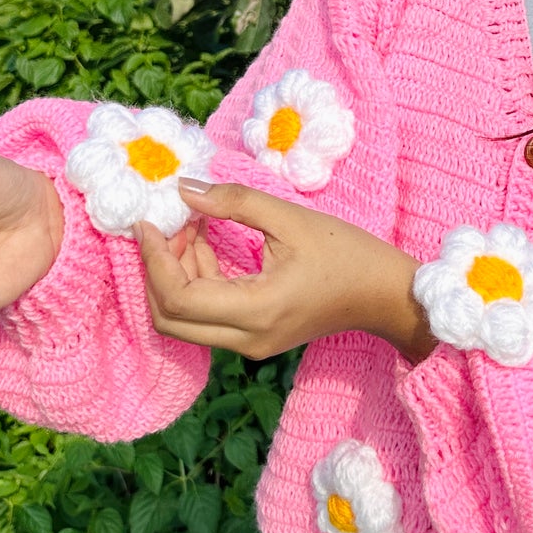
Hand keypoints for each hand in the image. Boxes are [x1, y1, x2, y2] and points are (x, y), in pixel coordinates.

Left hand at [137, 180, 434, 364]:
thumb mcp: (292, 219)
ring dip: (176, 272)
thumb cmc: (347, 253)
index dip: (153, 259)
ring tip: (192, 224)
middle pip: (169, 318)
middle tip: (167, 225)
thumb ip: (234, 202)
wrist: (384, 295)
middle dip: (158, 270)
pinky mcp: (253, 337)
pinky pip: (206, 315)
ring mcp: (248, 343)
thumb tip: (184, 190)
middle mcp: (245, 338)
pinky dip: (196, 280)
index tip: (147, 221)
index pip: (178, 298)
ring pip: (184, 319)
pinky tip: (206, 242)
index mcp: (255, 311)